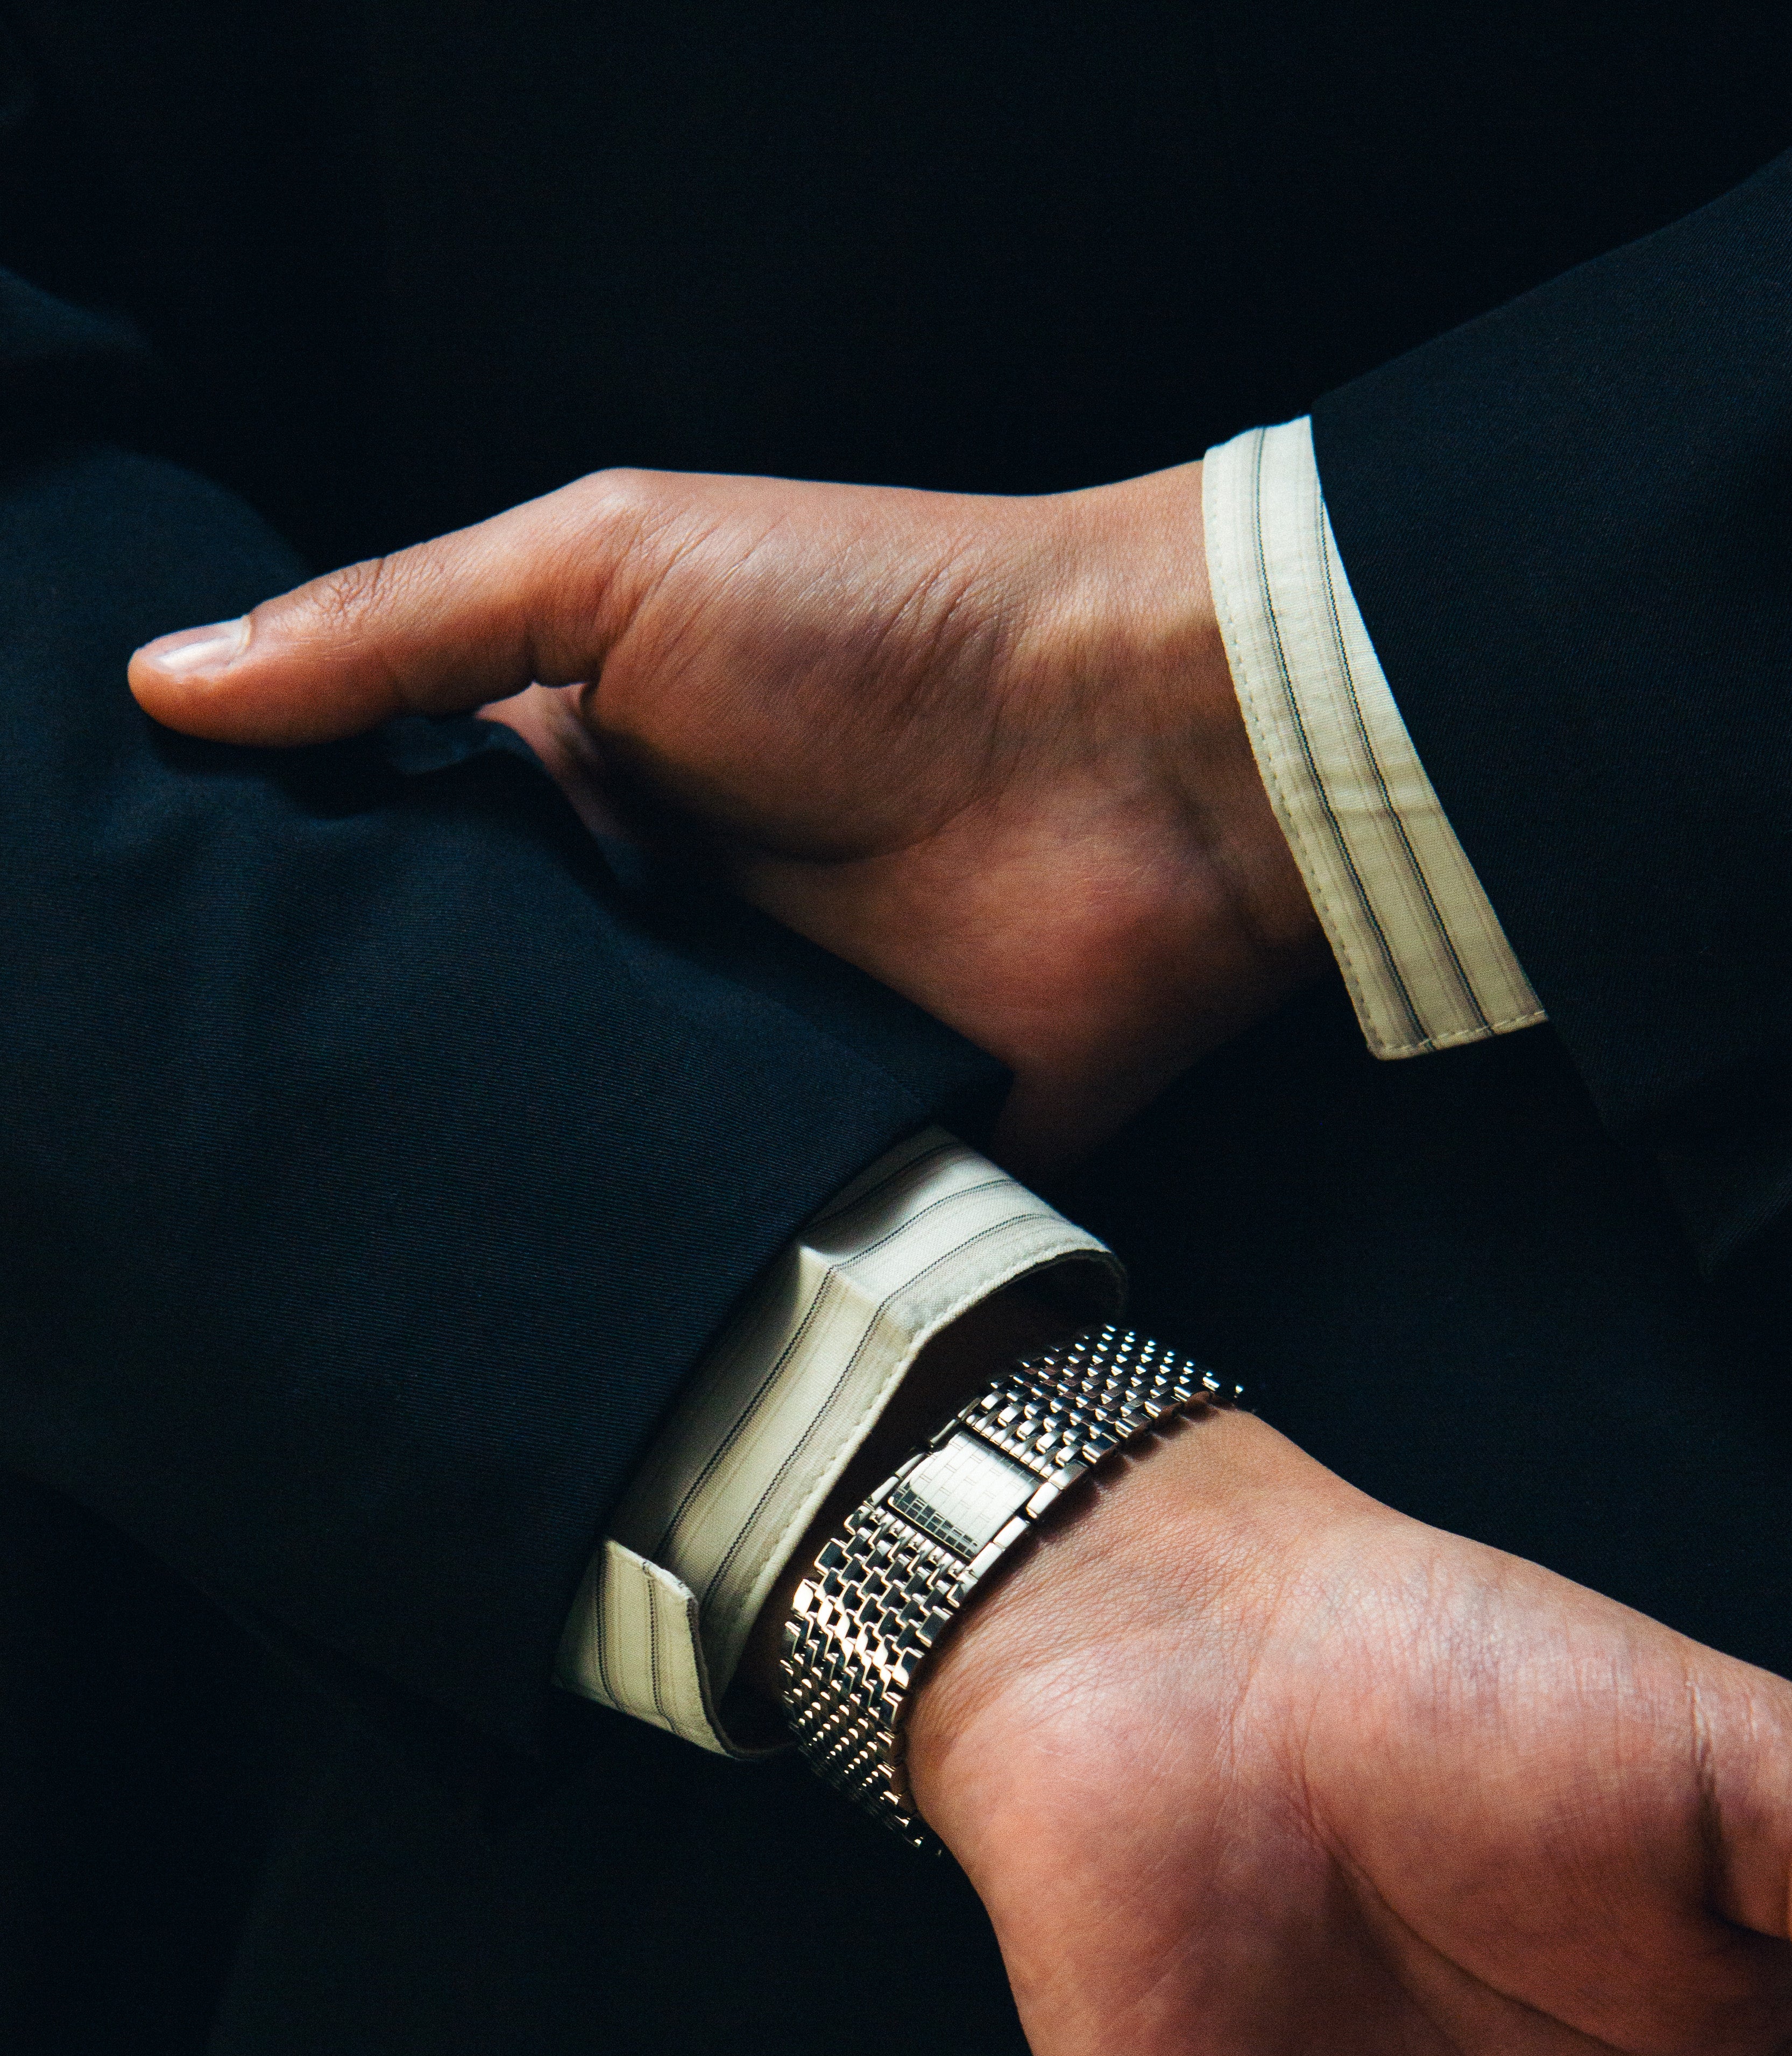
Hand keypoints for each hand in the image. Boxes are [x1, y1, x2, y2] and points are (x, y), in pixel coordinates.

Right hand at [127, 466, 1322, 1165]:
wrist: (1137, 761)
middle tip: (252, 1111)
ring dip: (495, 1155)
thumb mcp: (609, 566)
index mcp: (578, 782)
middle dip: (383, 1058)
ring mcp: (731, 1048)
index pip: (394, 866)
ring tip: (352, 1207)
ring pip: (568, 1133)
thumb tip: (172, 680)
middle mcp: (640, 922)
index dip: (297, 907)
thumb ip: (401, 632)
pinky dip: (643, 1240)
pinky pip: (708, 1222)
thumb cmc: (889, 624)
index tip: (191, 957)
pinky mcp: (826, 1151)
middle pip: (468, 1015)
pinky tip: (536, 1270)